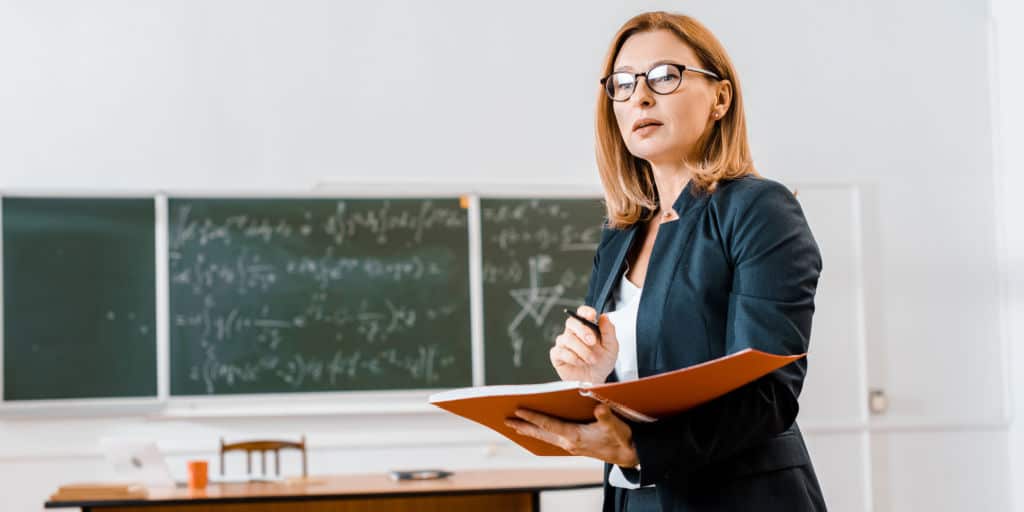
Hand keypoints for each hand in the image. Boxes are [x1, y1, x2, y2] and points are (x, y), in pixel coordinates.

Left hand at [504, 405, 638, 466]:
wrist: (629, 456)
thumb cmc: (622, 439)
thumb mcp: (617, 427)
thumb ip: (607, 418)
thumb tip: (598, 409)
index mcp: (576, 437)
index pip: (549, 425)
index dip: (533, 417)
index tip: (518, 410)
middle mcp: (569, 443)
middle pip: (541, 434)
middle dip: (522, 426)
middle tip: (505, 419)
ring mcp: (570, 445)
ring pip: (544, 437)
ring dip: (528, 431)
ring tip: (513, 425)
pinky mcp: (573, 445)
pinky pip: (551, 439)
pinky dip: (539, 433)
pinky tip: (534, 430)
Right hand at [550, 306, 618, 383]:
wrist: (596, 381)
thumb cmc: (602, 362)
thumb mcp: (611, 347)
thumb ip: (609, 331)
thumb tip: (604, 317)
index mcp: (586, 327)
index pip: (582, 312)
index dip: (585, 312)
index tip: (591, 316)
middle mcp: (573, 333)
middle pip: (571, 322)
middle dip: (582, 330)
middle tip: (592, 342)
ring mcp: (564, 344)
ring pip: (567, 339)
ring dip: (582, 350)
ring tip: (592, 359)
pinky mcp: (557, 355)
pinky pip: (560, 351)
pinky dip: (572, 357)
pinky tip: (580, 363)